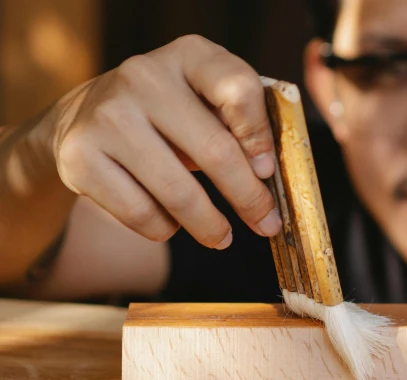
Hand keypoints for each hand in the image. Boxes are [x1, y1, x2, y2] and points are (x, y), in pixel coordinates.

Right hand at [50, 35, 280, 248]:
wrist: (86, 115)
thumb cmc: (171, 114)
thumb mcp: (206, 101)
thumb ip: (241, 124)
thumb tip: (266, 178)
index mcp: (189, 55)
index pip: (238, 89)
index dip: (259, 136)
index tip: (267, 171)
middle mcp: (144, 76)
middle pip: (215, 150)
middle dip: (248, 198)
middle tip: (266, 224)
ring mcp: (107, 115)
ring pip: (177, 192)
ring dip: (209, 225)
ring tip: (221, 237)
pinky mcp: (79, 155)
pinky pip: (140, 212)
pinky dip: (164, 228)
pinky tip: (171, 224)